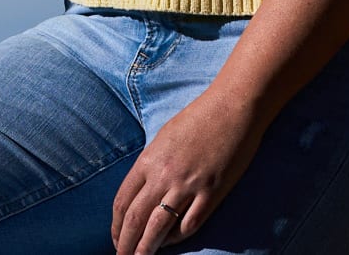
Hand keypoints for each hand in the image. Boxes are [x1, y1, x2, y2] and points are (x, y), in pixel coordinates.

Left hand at [111, 88, 264, 254]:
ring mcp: (188, 185)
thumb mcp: (164, 138)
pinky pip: (190, 224)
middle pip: (136, 218)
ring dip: (146, 248)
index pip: (123, 201)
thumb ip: (151, 164)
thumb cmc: (198, 118)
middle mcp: (163, 175)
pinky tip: (171, 243)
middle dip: (126, 243)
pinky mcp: (212, 192)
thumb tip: (143, 191)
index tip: (115, 239)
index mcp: (148, 160)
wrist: (232, 107)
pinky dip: (178, 238)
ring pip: (159, 227)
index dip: (116, 225)